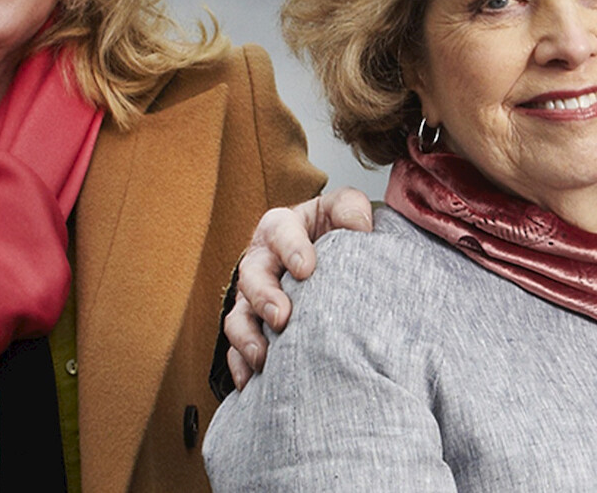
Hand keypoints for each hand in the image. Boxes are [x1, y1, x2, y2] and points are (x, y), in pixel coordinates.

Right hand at [223, 186, 374, 388]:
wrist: (320, 257)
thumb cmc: (329, 232)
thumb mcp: (340, 211)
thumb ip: (350, 210)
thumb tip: (360, 227)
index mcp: (280, 228)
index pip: (280, 231)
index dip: (290, 248)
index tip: (307, 267)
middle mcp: (260, 262)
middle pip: (251, 277)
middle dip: (264, 297)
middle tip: (282, 317)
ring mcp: (251, 297)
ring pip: (238, 317)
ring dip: (248, 338)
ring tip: (264, 358)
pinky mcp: (250, 327)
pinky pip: (236, 350)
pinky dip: (242, 367)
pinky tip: (253, 385)